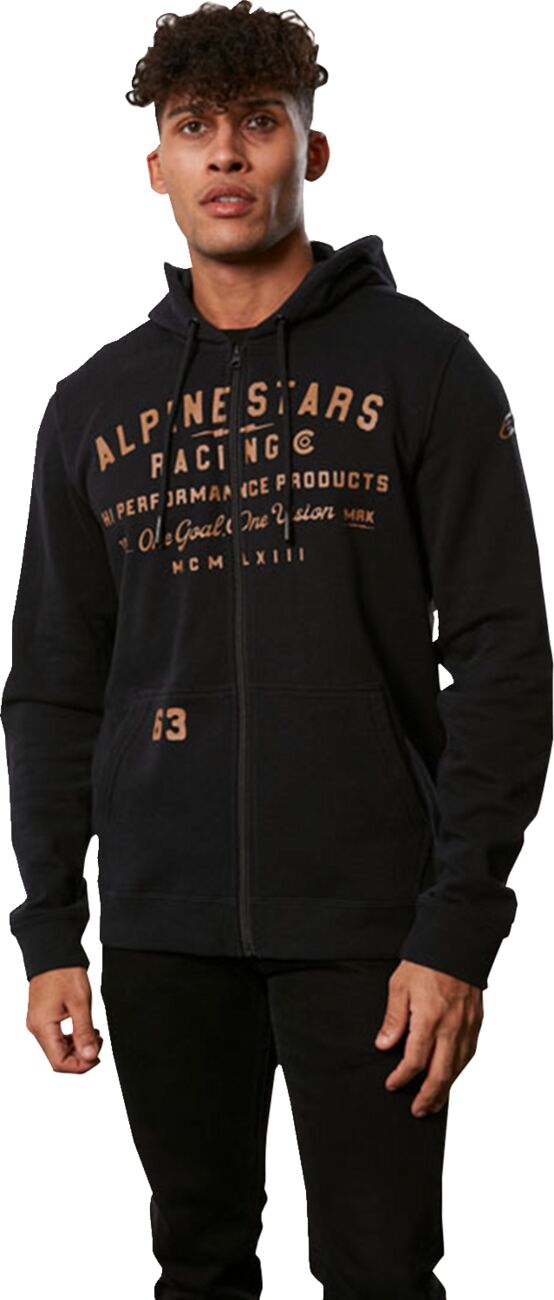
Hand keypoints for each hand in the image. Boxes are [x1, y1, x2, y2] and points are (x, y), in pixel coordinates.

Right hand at [26, 966, 102, 1072]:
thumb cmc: (64, 973)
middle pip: (58, 1058)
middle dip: (81, 1056)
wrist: (53, 952)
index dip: (80, 1065)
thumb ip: (84, 1032)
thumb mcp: (80, 1003)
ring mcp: (38, 1022)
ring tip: (94, 1034)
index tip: (97, 1056)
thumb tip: (90, 1056)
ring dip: (77, 1047)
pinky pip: (55, 1037)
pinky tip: (84, 1029)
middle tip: (98, 1042)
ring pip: (57, 1048)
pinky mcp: (43, 1017)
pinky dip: (71, 1038)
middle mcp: (37, 1028)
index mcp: (43, 1027)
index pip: (59, 1062)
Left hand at [374, 959, 483, 1117]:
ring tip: (433, 1102)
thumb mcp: (399, 986)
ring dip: (446, 1088)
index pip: (415, 1060)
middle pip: (441, 1073)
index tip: (392, 1085)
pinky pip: (469, 1054)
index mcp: (429, 1019)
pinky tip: (451, 1076)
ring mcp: (467, 1026)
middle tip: (417, 1111)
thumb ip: (393, 1019)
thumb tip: (384, 1045)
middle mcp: (451, 1027)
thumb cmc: (425, 961)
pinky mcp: (476, 1021)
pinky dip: (459, 1070)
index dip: (402, 1077)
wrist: (456, 943)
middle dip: (427, 1096)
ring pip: (458, 1067)